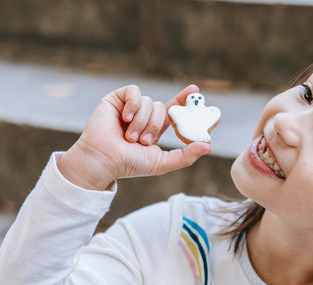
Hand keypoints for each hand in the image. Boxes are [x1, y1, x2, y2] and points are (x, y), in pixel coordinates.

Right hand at [58, 85, 211, 189]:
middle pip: (161, 107)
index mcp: (154, 128)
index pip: (172, 109)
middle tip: (142, 142)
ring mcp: (129, 107)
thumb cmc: (129, 164)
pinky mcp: (116, 99)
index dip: (184, 99)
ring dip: (141, 122)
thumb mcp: (161, 162)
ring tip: (128, 137)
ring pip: (149, 102)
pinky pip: (134, 92)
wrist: (104, 160)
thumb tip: (208, 146)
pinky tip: (125, 119)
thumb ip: (185, 156)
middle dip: (154, 126)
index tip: (196, 92)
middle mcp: (142, 116)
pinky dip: (133, 105)